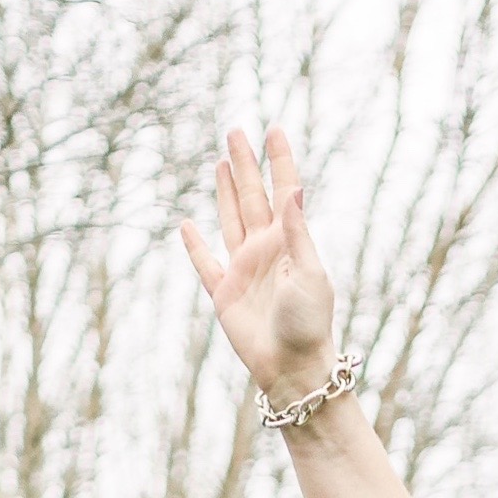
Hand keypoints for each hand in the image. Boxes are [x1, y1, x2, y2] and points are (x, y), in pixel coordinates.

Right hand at [179, 126, 337, 400]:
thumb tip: (296, 190)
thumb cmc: (309, 325)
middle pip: (251, 196)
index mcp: (289, 243)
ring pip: (230, 219)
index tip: (275, 128)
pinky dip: (195, 245)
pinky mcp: (224, 294)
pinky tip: (187, 226)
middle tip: (237, 131)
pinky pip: (205, 263)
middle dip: (245, 164)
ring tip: (221, 162)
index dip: (279, 160)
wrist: (292, 369)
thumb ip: (297, 232)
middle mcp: (265, 251)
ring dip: (224, 191)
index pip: (284, 191)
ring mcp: (244, 270)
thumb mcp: (309, 274)